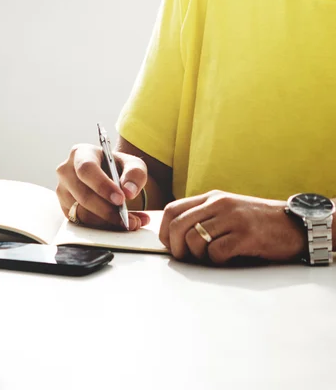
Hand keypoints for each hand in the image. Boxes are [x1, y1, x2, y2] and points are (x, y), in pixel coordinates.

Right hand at [55, 144, 149, 230]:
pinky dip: (103, 226)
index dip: (102, 186)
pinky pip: (82, 222)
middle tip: (129, 219)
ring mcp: (63, 191)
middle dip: (108, 210)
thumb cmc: (118, 167)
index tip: (121, 199)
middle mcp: (66, 171)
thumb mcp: (132, 164)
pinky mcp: (65, 208)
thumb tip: (129, 192)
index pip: (86, 169)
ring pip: (82, 212)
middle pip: (83, 195)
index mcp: (81, 153)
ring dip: (108, 221)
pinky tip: (120, 223)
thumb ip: (135, 174)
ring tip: (132, 222)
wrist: (109, 176)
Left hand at [159, 190, 305, 264]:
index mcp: (212, 197)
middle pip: (178, 225)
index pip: (173, 209)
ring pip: (194, 239)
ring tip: (210, 258)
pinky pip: (217, 252)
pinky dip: (217, 261)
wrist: (294, 224)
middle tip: (184, 258)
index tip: (169, 245)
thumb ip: (205, 216)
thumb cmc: (258, 222)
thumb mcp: (228, 210)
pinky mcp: (246, 235)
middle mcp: (219, 204)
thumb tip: (175, 236)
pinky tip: (228, 259)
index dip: (164, 230)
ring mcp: (232, 218)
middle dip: (175, 247)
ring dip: (197, 256)